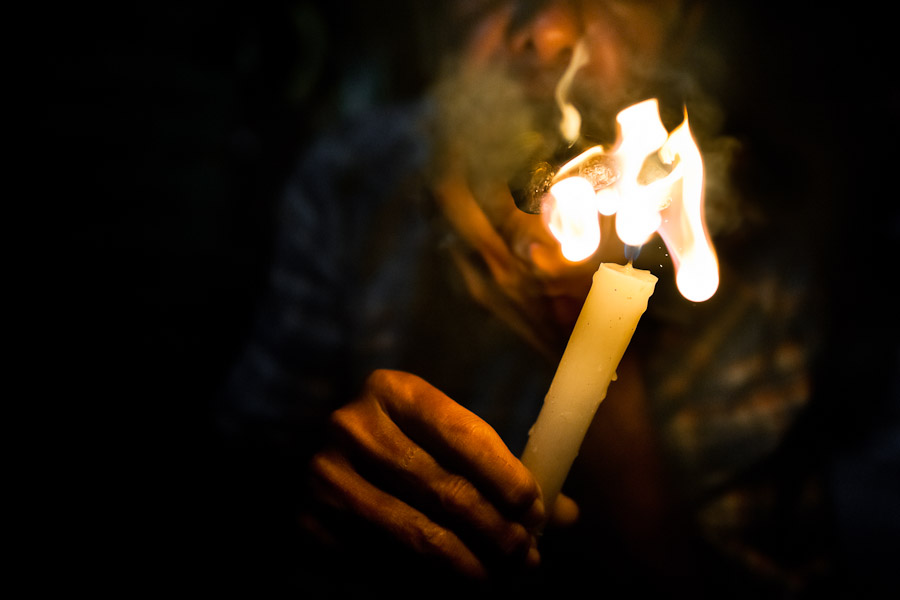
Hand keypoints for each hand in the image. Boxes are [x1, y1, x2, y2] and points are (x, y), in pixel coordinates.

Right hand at [305, 369, 557, 577]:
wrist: (324, 471)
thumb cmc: (404, 454)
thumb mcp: (446, 442)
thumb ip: (502, 470)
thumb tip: (567, 514)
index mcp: (393, 390)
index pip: (463, 434)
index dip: (508, 477)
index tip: (538, 511)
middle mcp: (352, 426)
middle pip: (445, 490)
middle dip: (498, 532)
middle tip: (528, 558)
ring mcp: (325, 478)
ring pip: (418, 537)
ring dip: (472, 568)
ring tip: (503, 581)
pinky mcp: (308, 527)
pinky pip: (385, 569)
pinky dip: (430, 589)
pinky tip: (458, 595)